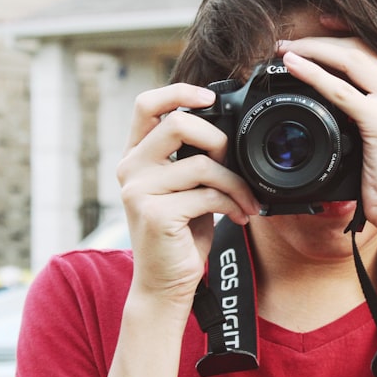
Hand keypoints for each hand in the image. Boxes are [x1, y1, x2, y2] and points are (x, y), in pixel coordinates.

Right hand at [116, 83, 258, 306]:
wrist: (165, 285)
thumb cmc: (180, 233)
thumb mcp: (183, 187)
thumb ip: (190, 157)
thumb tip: (226, 131)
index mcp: (135, 155)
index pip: (146, 104)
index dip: (179, 91)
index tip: (210, 98)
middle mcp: (130, 168)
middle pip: (178, 123)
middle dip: (218, 140)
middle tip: (233, 164)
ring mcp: (139, 191)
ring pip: (201, 163)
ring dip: (235, 182)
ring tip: (246, 200)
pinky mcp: (155, 214)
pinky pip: (207, 194)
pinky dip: (232, 203)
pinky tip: (239, 216)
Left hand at [275, 38, 376, 242]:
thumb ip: (372, 105)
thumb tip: (336, 86)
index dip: (347, 28)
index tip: (321, 21)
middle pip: (361, 45)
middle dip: (321, 39)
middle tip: (289, 42)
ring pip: (350, 57)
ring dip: (311, 50)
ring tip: (284, 50)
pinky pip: (340, 89)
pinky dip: (312, 73)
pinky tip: (292, 66)